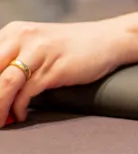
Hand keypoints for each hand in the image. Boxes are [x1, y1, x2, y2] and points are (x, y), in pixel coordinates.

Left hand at [0, 21, 126, 123]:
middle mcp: (22, 37)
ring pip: (3, 84)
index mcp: (13, 32)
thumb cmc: (72, 47)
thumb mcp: (36, 46)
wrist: (110, 39)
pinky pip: (26, 93)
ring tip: (0, 122)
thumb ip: (12, 61)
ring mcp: (39, 51)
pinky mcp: (54, 67)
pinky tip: (21, 115)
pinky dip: (19, 109)